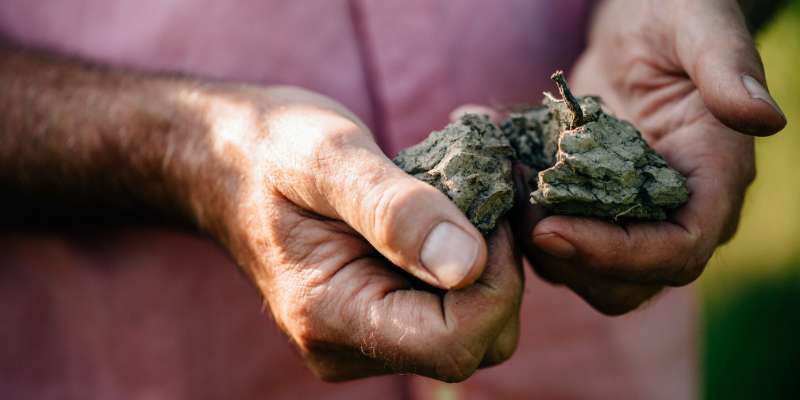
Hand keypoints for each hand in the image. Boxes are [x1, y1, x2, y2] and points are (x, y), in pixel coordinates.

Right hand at [193, 86, 523, 380]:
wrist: (228, 163)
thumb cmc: (271, 149)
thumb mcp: (329, 157)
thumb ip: (395, 211)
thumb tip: (468, 264)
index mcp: (331, 315)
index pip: (455, 341)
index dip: (496, 281)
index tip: (489, 210)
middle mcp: (346, 345)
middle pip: (475, 345)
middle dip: (499, 276)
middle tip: (482, 201)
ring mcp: (361, 338)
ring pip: (471, 332)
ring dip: (487, 269)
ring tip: (461, 203)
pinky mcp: (375, 319)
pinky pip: (449, 313)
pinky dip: (465, 267)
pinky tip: (444, 219)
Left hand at [510, 0, 785, 314]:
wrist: (636, 24)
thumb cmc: (672, 12)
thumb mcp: (697, 24)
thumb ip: (726, 67)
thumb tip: (764, 118)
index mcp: (712, 178)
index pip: (678, 251)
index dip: (617, 256)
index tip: (551, 231)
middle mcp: (673, 209)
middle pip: (629, 281)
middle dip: (569, 259)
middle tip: (518, 211)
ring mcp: (628, 212)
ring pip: (585, 270)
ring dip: (536, 244)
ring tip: (502, 187)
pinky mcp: (590, 205)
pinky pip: (555, 238)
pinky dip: (522, 220)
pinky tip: (497, 174)